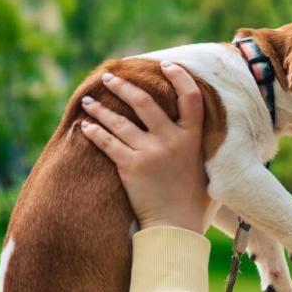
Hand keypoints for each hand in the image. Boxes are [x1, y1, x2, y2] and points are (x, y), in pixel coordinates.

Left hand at [80, 61, 210, 233]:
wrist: (176, 226)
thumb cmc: (194, 201)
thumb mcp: (206, 168)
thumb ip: (201, 147)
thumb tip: (200, 130)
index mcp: (193, 139)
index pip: (191, 98)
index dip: (179, 78)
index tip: (167, 65)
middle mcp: (172, 140)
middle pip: (145, 101)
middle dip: (123, 86)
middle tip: (109, 79)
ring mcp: (150, 152)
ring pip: (120, 121)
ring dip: (101, 109)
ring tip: (89, 101)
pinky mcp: (130, 166)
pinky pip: (107, 142)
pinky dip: (94, 132)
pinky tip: (86, 127)